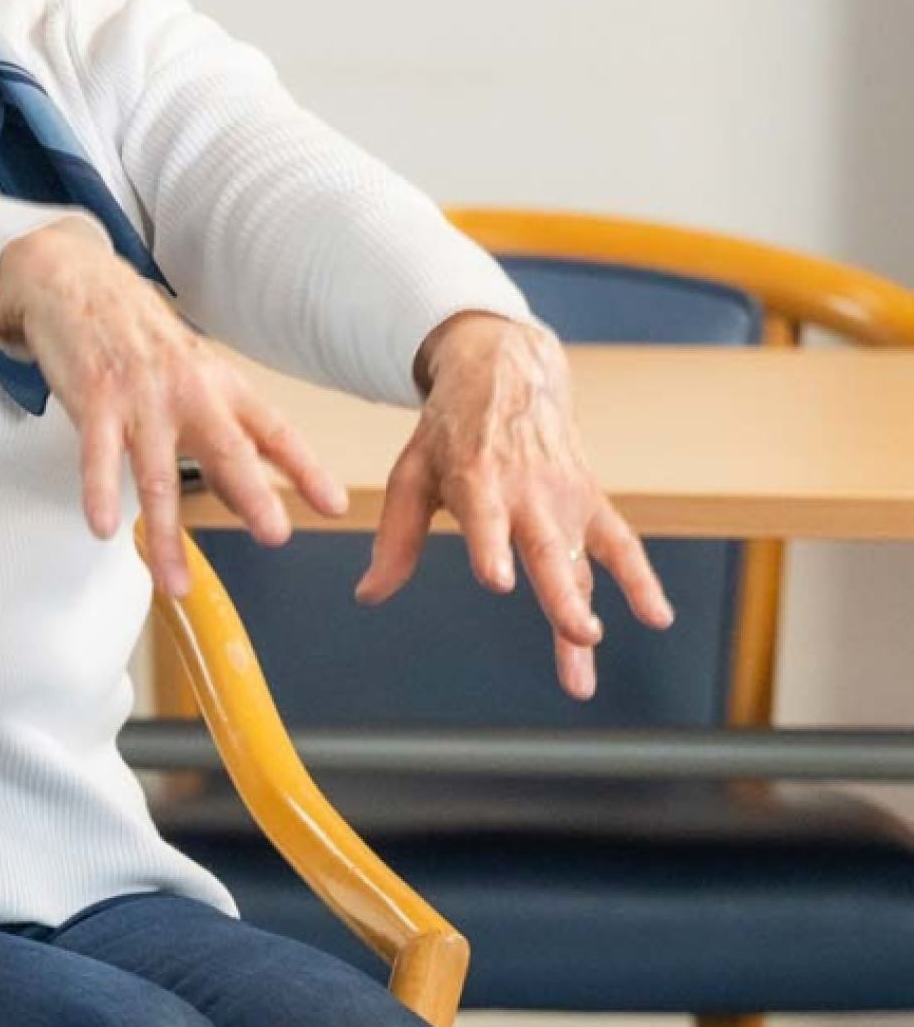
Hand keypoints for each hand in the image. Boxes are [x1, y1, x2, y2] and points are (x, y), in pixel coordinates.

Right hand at [0, 218, 346, 594]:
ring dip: (166, 535)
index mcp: (220, 385)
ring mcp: (140, 399)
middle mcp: (188, 392)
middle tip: (273, 534)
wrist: (74, 282)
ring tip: (175, 581)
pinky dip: (100, 494)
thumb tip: (246, 493)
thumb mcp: (193, 372)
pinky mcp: (93, 401)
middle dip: (251, 496)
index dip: (305, 469)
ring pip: (158, 476)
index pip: (274, 431)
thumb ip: (219, 431)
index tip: (332, 506)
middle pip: (226, 451)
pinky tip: (104, 526)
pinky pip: (98, 457)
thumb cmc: (136, 334)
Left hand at [357, 311, 674, 698]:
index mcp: (478, 478)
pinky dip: (641, 579)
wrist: (509, 377)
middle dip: (562, 597)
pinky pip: (621, 544)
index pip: (486, 518)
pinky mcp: (590, 502)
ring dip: (586, 609)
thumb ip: (396, 538)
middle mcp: (528, 491)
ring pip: (578, 563)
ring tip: (589, 649)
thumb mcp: (411, 473)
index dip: (491, 548)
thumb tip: (368, 596)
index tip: (497, 580)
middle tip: (582, 635)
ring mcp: (565, 499)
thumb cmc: (450, 434)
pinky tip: (658, 617)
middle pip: (548, 551)